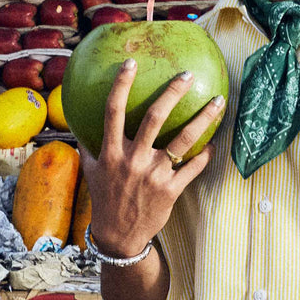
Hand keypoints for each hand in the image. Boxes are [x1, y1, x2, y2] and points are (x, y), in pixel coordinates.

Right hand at [77, 62, 223, 256]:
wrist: (119, 236)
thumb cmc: (105, 199)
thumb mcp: (91, 171)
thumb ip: (90, 145)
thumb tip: (80, 120)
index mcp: (111, 152)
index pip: (114, 111)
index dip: (121, 85)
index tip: (131, 63)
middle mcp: (133, 160)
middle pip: (155, 117)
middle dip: (172, 92)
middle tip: (187, 75)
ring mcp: (154, 175)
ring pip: (183, 140)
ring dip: (203, 118)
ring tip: (219, 101)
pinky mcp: (171, 190)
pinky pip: (193, 167)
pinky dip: (206, 154)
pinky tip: (214, 143)